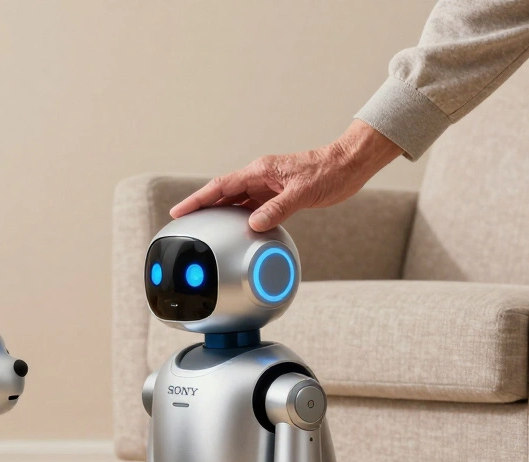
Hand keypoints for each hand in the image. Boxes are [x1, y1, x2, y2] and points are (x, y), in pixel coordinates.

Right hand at [170, 120, 402, 231]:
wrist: (349, 165)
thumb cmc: (329, 172)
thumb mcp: (302, 193)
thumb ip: (278, 209)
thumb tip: (255, 224)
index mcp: (261, 171)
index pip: (222, 186)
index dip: (198, 199)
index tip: (179, 211)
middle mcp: (261, 177)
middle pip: (224, 193)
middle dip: (202, 206)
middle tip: (184, 223)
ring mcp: (269, 185)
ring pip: (238, 201)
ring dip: (221, 214)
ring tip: (205, 228)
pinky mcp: (279, 194)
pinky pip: (254, 207)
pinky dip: (242, 218)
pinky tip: (237, 230)